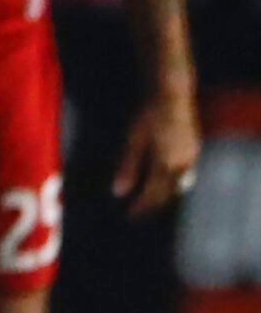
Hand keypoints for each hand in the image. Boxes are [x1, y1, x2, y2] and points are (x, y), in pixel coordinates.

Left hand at [113, 93, 200, 218]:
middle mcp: (183, 164)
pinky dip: (170, 182)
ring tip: (147, 202)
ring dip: (162, 195)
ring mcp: (191, 157)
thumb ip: (128, 166)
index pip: (154, 194)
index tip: (130, 216)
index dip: (141, 207)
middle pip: (167, 193)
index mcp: (167, 163)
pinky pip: (182, 174)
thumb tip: (118, 192)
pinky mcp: (193, 150)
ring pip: (177, 185)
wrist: (172, 95)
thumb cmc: (148, 115)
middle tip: (137, 213)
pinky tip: (160, 182)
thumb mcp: (133, 140)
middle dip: (152, 205)